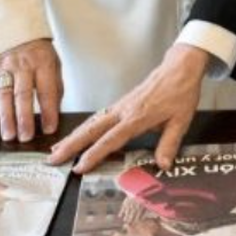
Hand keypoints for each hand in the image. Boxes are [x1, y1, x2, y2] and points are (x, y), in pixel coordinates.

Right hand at [0, 38, 61, 142]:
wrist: (12, 26)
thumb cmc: (36, 51)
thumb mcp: (52, 62)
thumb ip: (54, 86)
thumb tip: (55, 113)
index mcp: (42, 62)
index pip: (47, 90)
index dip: (49, 111)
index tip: (49, 129)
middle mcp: (22, 64)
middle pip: (23, 95)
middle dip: (24, 118)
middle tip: (26, 137)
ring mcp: (3, 67)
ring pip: (4, 96)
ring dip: (6, 118)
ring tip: (9, 136)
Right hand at [47, 43, 210, 173]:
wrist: (179, 68)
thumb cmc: (181, 93)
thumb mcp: (181, 120)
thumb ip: (169, 143)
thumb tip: (163, 165)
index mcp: (137, 116)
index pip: (111, 139)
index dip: (94, 154)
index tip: (79, 167)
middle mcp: (124, 111)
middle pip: (92, 129)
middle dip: (71, 144)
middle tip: (53, 158)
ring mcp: (120, 106)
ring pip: (91, 122)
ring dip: (73, 136)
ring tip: (56, 149)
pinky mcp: (121, 104)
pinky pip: (98, 117)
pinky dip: (84, 128)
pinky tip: (77, 136)